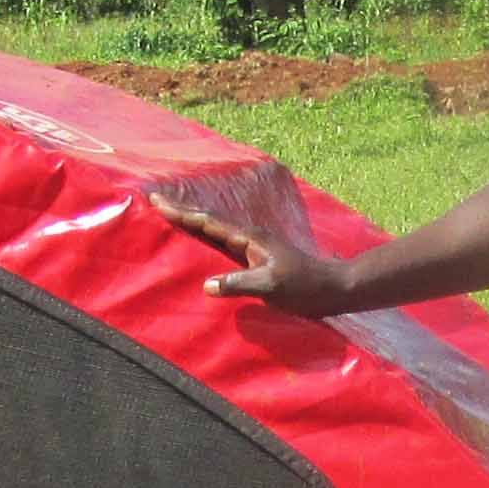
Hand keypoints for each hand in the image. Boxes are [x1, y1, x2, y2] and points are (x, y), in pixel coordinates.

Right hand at [154, 191, 355, 313]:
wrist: (332, 287)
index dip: (182, 213)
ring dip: (193, 220)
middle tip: (156, 200)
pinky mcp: (257, 254)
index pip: (208, 222)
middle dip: (182, 210)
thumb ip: (240, 284)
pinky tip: (203, 238)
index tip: (158, 202)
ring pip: (216, 227)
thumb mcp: (270, 287)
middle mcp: (249, 236)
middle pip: (209, 219)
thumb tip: (207, 285)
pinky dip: (207, 234)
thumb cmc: (304, 287)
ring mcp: (254, 244)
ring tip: (172, 214)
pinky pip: (224, 239)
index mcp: (248, 238)